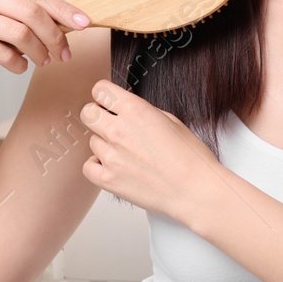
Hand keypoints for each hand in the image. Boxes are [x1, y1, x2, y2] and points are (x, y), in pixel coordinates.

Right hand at [0, 0, 88, 76]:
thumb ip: (17, 8)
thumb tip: (62, 23)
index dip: (63, 9)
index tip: (83, 24)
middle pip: (32, 13)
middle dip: (55, 36)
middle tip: (64, 54)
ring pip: (20, 33)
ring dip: (38, 52)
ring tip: (43, 62)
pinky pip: (1, 52)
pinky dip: (17, 63)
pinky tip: (20, 67)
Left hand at [78, 80, 217, 220]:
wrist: (195, 190)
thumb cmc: (191, 158)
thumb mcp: (171, 121)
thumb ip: (143, 112)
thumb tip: (127, 111)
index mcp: (136, 110)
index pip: (101, 91)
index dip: (104, 96)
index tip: (108, 102)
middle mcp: (119, 130)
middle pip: (87, 113)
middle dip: (97, 116)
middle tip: (109, 124)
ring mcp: (111, 156)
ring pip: (91, 141)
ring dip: (104, 144)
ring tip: (125, 152)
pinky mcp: (108, 179)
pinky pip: (88, 166)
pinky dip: (97, 165)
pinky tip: (113, 166)